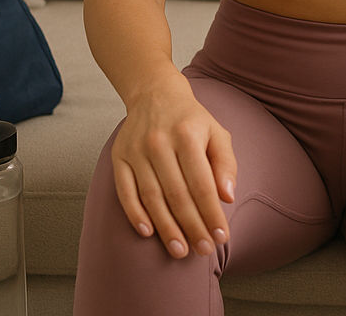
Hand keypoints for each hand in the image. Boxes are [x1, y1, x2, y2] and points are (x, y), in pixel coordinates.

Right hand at [111, 74, 236, 258]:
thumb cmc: (192, 120)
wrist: (154, 94)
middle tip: (202, 251)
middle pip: (177, 195)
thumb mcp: (217, 133)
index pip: (202, 184)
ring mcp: (136, 151)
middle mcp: (160, 143)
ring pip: (152, 197)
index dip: (211, 213)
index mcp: (188, 136)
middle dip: (192, 226)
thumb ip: (225, 163)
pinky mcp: (118, 157)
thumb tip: (227, 197)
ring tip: (179, 250)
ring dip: (166, 228)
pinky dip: (135, 214)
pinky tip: (148, 233)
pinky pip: (125, 192)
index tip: (221, 237)